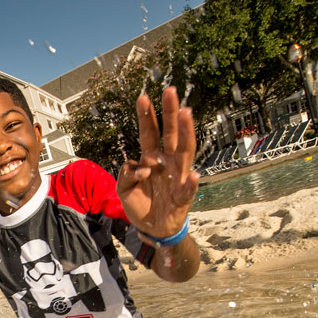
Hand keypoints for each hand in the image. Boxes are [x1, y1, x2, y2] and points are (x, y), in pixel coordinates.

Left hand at [116, 87, 199, 240]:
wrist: (152, 227)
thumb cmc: (141, 202)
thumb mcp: (124, 188)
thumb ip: (126, 174)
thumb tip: (141, 167)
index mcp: (151, 158)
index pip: (149, 133)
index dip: (146, 117)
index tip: (142, 97)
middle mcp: (168, 162)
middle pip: (170, 133)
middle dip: (170, 112)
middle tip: (170, 90)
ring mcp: (178, 177)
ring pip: (185, 151)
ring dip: (186, 132)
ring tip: (186, 113)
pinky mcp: (183, 197)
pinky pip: (188, 189)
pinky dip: (191, 183)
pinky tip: (193, 174)